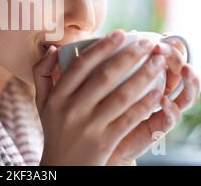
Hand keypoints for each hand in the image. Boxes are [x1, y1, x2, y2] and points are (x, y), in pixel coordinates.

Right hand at [33, 30, 165, 164]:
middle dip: (130, 56)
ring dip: (143, 77)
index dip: (102, 47)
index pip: (81, 65)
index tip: (121, 34)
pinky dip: (146, 104)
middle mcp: (72, 109)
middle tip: (148, 43)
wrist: (62, 167)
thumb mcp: (41, 102)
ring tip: (158, 63)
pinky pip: (129, 119)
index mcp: (57, 97)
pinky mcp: (105, 141)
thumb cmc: (55, 129)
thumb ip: (42, 74)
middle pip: (105, 77)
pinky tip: (158, 92)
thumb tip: (54, 48)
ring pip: (121, 96)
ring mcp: (89, 126)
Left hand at [106, 39, 199, 164]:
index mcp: (152, 78)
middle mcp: (162, 92)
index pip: (171, 59)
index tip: (166, 36)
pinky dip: (171, 108)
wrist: (93, 137)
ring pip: (188, 95)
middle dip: (178, 58)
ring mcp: (163, 111)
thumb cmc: (98, 104)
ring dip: (189, 81)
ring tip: (185, 69)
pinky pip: (172, 119)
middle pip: (182, 73)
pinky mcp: (158, 129)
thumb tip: (114, 35)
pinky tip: (163, 100)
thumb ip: (112, 62)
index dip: (173, 47)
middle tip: (164, 49)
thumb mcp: (105, 79)